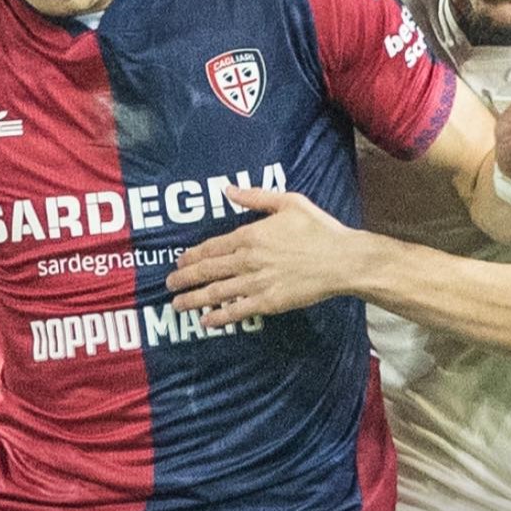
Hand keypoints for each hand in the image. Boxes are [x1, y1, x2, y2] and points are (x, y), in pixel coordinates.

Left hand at [166, 186, 368, 327]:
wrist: (341, 259)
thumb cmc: (318, 228)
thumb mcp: (288, 202)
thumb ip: (255, 197)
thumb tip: (227, 190)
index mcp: (251, 234)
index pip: (213, 246)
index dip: (193, 255)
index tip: (180, 260)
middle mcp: (249, 259)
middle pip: (209, 270)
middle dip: (186, 277)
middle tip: (169, 283)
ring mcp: (257, 283)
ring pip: (218, 291)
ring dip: (195, 298)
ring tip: (177, 304)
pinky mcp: (269, 302)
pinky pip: (238, 310)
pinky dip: (219, 316)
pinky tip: (206, 321)